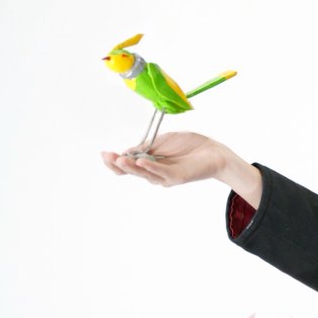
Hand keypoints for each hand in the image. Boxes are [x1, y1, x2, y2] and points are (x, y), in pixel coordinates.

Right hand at [100, 132, 261, 203]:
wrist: (213, 151)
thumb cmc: (189, 145)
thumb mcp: (161, 141)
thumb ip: (145, 147)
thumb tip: (126, 152)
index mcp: (150, 162)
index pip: (129, 165)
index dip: (115, 162)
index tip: (104, 154)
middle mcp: (155, 172)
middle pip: (133, 171)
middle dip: (118, 164)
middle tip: (108, 157)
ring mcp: (166, 176)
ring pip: (144, 173)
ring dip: (131, 167)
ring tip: (120, 160)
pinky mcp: (177, 176)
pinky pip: (161, 172)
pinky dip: (151, 167)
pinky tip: (142, 162)